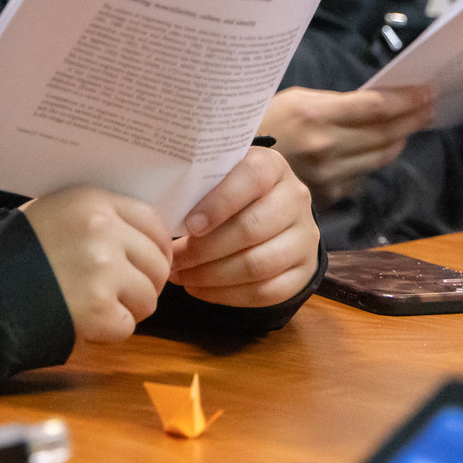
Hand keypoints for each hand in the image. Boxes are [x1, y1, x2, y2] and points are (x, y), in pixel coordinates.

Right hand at [22, 186, 171, 342]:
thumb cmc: (14, 252)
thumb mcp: (53, 212)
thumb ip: (96, 218)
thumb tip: (140, 235)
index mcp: (93, 201)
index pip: (153, 221)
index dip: (157, 247)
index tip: (148, 263)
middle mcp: (103, 230)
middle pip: (158, 262)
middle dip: (145, 282)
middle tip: (122, 293)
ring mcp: (103, 270)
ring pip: (149, 296)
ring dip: (129, 309)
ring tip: (99, 308)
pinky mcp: (98, 309)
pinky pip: (128, 327)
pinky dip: (109, 332)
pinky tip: (84, 323)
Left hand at [169, 148, 320, 306]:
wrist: (273, 212)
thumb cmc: (230, 192)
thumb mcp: (219, 177)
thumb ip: (198, 184)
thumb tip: (157, 213)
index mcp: (273, 166)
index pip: (251, 178)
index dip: (219, 203)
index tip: (189, 225)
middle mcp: (296, 198)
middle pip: (251, 229)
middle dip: (205, 250)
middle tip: (173, 259)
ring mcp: (304, 236)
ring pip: (259, 265)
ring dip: (212, 276)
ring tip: (181, 276)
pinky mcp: (305, 270)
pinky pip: (267, 292)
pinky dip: (228, 295)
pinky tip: (200, 288)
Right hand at [259, 85, 434, 204]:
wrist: (228, 166)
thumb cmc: (261, 123)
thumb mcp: (295, 100)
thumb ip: (335, 104)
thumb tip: (379, 102)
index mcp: (315, 115)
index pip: (377, 107)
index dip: (407, 99)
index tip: (426, 90)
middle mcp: (325, 146)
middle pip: (386, 133)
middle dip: (413, 117)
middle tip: (430, 105)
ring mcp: (327, 174)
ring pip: (380, 157)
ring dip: (400, 139)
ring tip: (412, 124)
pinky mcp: (327, 194)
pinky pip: (362, 176)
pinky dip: (374, 160)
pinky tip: (381, 147)